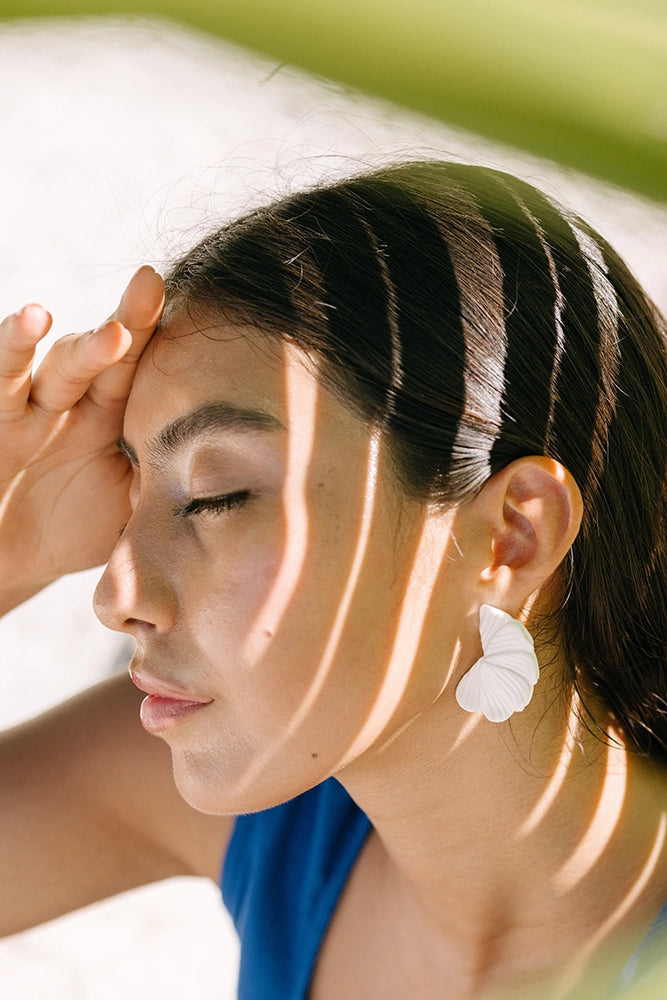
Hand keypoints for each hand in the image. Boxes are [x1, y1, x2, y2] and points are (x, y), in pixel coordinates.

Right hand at [0, 266, 163, 611]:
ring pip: (56, 367)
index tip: (179, 298)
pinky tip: (25, 323)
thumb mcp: (127, 511)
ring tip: (107, 331)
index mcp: (111, 418)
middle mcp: (73, 404)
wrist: (10, 561)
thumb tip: (223, 483)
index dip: (156, 334)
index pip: (137, 370)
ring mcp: (32, 411)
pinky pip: (2, 384)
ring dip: (78, 345)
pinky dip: (10, 351)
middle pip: (103, 353)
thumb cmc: (72, 531)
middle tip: (150, 287)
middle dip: (128, 320)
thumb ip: (162, 489)